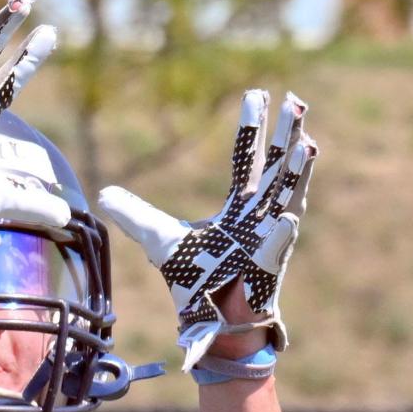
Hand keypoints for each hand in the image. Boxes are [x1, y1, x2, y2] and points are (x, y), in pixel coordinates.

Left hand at [99, 90, 316, 370]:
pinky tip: (288, 218)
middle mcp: (258, 217)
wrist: (207, 318)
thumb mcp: (157, 239)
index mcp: (238, 207)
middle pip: (276, 168)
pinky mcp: (267, 267)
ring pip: (287, 199)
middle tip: (297, 101)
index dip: (251, 127)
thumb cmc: (192, 278)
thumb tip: (103, 194)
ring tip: (308, 145)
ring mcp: (269, 239)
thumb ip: (134, 214)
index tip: (258, 94)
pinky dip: (282, 233)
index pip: (246, 158)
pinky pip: (277, 248)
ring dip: (297, 174)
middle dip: (286, 136)